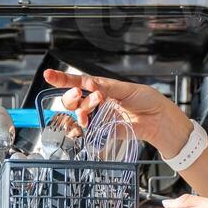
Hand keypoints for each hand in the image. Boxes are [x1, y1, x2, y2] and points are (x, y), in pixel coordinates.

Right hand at [42, 68, 190, 153]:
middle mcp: (98, 102)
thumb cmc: (148, 100)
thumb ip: (107, 88)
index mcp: (103, 88)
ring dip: (82, 110)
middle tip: (81, 95)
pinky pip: (87, 130)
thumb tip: (90, 84)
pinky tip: (85, 124)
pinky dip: (82, 127)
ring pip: (79, 113)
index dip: (62, 79)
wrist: (160, 120)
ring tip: (94, 108)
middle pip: (74, 99)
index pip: (79, 82)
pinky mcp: (103, 131)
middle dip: (73, 96)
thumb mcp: (127, 89)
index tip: (48, 75)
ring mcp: (100, 117)